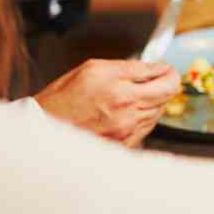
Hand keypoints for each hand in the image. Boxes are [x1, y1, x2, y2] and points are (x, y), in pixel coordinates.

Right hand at [35, 58, 179, 146]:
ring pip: (158, 113)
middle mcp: (127, 115)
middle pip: (166, 98)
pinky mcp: (123, 145)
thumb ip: (130, 67)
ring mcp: (127, 132)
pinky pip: (146, 129)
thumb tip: (155, 67)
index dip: (170, 73)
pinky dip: (143, 118)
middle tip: (158, 79)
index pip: (165, 82)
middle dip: (165, 85)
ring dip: (154, 102)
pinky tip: (129, 111)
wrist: (43, 130)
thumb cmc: (62, 98)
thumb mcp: (93, 69)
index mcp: (121, 92)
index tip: (167, 70)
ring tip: (137, 94)